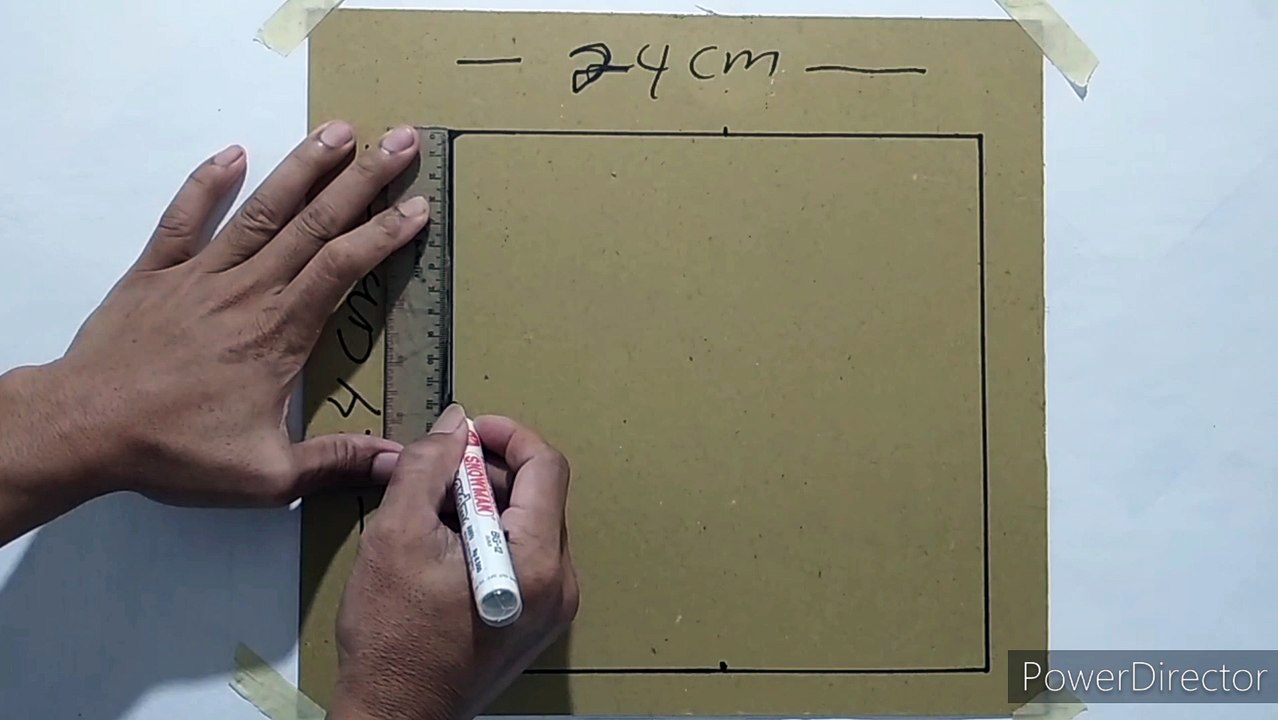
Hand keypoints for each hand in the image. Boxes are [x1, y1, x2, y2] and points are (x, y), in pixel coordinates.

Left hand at [47, 121, 427, 505]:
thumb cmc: (175, 450)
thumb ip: (334, 461)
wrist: (83, 429)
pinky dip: (208, 182)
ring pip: (262, 210)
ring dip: (303, 167)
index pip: (344, 267)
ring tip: (339, 130)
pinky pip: (184, 217)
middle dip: (364, 179)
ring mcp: (200, 275)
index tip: (421, 205)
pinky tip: (235, 152)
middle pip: (315, 223)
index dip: (386, 233)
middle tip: (401, 140)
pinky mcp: (155, 272)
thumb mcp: (266, 475)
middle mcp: (248, 291)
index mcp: (280, 332)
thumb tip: (399, 460)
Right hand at [331, 404, 578, 719]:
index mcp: (537, 561)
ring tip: (431, 506)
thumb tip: (454, 425)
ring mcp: (552, 606)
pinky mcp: (534, 619)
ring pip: (529, 524)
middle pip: (539, 495)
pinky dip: (488, 534)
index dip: (508, 435)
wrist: (394, 714)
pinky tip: (444, 542)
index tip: (467, 431)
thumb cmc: (392, 636)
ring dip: (485, 502)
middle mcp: (559, 584)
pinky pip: (523, 555)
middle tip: (436, 468)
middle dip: (488, 470)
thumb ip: (427, 467)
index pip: (547, 467)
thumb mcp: (396, 533)